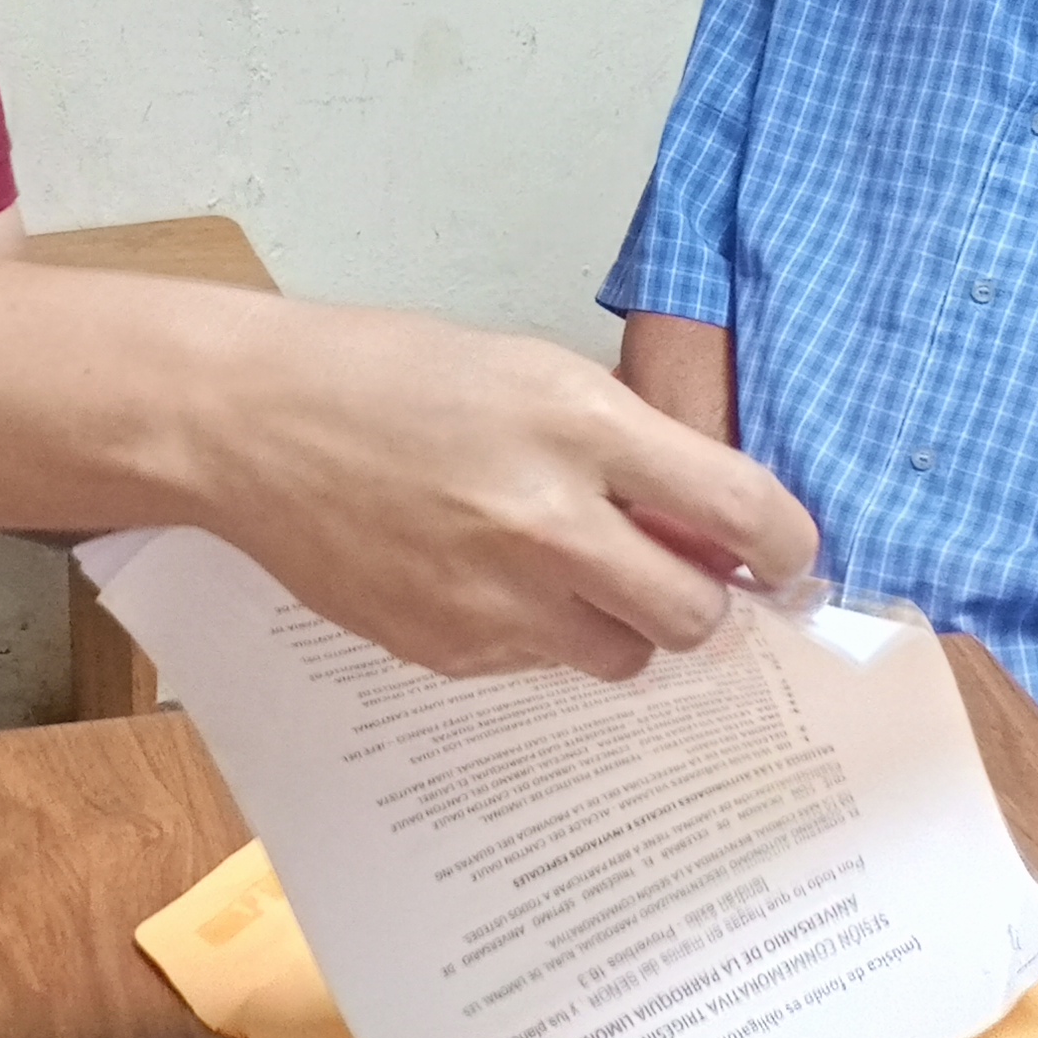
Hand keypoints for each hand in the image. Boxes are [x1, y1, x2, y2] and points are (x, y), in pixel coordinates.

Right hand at [186, 299, 815, 684]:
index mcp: (580, 425)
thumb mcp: (534, 372)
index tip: (785, 556)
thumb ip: (631, 447)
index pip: (743, 513)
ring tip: (564, 571)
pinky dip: (534, 633)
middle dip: (701, 601)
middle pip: (696, 616)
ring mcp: (494, 598)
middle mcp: (548, 521)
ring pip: (624, 656)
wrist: (252, 425)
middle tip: (675, 572)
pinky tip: (480, 574)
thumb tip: (715, 524)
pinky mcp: (446, 649)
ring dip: (619, 625)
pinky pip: (538, 666)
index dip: (786, 546)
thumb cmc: (390, 376)